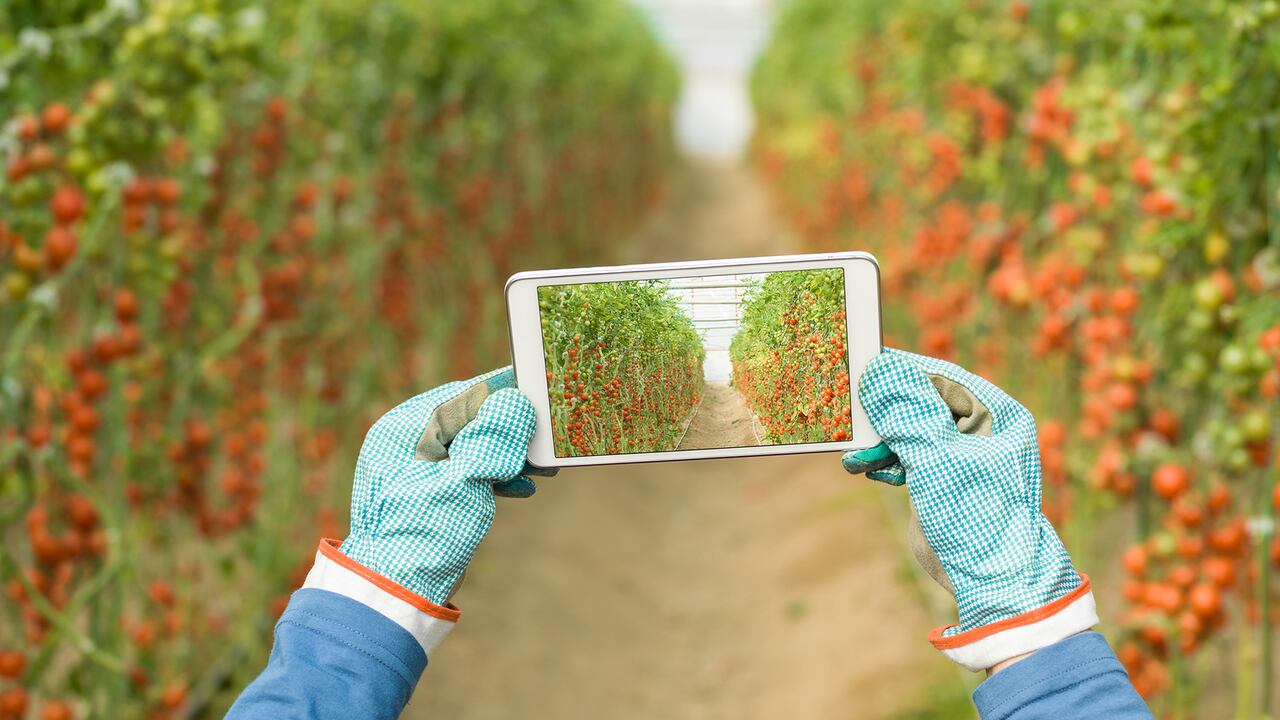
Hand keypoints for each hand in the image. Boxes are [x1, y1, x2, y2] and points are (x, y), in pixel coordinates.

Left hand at [338, 367, 552, 604]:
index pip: (463, 395)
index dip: (504, 392)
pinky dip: (496, 476)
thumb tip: (515, 402)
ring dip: (510, 454)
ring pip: (474, 447)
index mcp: (405, 428)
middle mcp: (407, 442)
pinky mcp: (431, 493)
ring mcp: (418, 469)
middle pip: (471, 420)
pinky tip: (524, 486)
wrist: (395, 593)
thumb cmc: (423, 533)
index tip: (540, 388)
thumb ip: (491, 438)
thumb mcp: (463, 481)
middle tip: (550, 430)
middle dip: (512, 427)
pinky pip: (469, 472)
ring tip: (545, 465)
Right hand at [842, 349, 1093, 670]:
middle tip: (848, 414)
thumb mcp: (937, 458)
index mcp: (995, 414)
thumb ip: (907, 413)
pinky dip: (883, 460)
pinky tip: (865, 469)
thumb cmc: (977, 517)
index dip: (898, 372)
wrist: (995, 585)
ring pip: (907, 430)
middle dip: (882, 411)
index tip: (859, 367)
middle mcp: (980, 430)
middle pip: (919, 402)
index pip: (939, 377)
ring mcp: (959, 456)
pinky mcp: (940, 480)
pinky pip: (905, 455)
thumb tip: (878, 369)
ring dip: (877, 440)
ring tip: (855, 457)